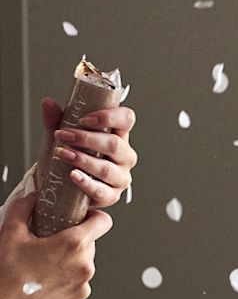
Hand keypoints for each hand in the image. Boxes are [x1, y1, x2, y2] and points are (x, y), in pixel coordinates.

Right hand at [0, 192, 111, 298]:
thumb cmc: (7, 276)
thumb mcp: (11, 233)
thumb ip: (24, 208)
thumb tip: (31, 198)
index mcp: (74, 245)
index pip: (103, 221)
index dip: (94, 216)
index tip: (83, 217)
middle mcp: (84, 265)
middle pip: (90, 242)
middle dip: (74, 239)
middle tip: (51, 241)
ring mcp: (83, 283)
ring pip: (84, 261)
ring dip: (70, 258)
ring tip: (45, 262)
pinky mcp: (78, 298)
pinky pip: (79, 279)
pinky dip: (67, 276)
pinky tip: (46, 277)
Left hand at [38, 95, 137, 209]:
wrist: (60, 186)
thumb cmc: (67, 158)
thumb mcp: (61, 137)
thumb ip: (55, 120)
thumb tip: (48, 103)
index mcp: (118, 135)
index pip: (126, 119)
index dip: (110, 116)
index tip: (85, 119)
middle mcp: (124, 156)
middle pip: (115, 144)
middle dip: (87, 139)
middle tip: (64, 136)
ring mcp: (120, 177)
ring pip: (107, 168)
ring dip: (83, 160)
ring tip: (63, 154)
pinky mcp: (111, 196)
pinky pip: (101, 191)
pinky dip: (86, 183)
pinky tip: (73, 175)